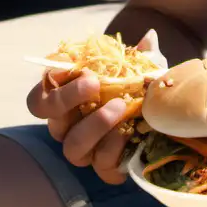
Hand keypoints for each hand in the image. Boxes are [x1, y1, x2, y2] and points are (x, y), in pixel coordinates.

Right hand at [24, 30, 164, 185]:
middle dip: (66, 96)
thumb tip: (149, 38)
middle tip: (92, 82)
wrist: (163, 123)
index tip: (71, 61)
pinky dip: (113, 147)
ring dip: (94, 124)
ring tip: (119, 107)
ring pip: (71, 145)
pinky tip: (129, 132)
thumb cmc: (143, 92)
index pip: (43, 88)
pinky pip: (101, 163)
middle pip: (47, 113)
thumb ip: (143, 56)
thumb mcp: (145, 71)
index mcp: (68, 98)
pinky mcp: (106, 168)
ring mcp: (85, 148)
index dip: (51, 75)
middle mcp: (68, 124)